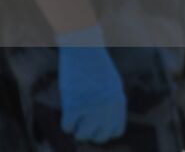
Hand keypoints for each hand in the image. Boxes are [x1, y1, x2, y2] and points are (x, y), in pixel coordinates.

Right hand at [56, 25, 127, 142]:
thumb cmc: (94, 61)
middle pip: (100, 136)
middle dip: (91, 135)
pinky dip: (66, 126)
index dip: (105, 132)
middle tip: (82, 129)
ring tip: (73, 127)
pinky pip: (68, 126)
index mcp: (118, 102)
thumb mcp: (111, 82)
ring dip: (78, 133)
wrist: (82, 48)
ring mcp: (91, 108)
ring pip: (84, 134)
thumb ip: (111, 100)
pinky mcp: (73, 105)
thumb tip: (103, 116)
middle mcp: (107, 109)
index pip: (115, 130)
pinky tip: (66, 120)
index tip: (95, 129)